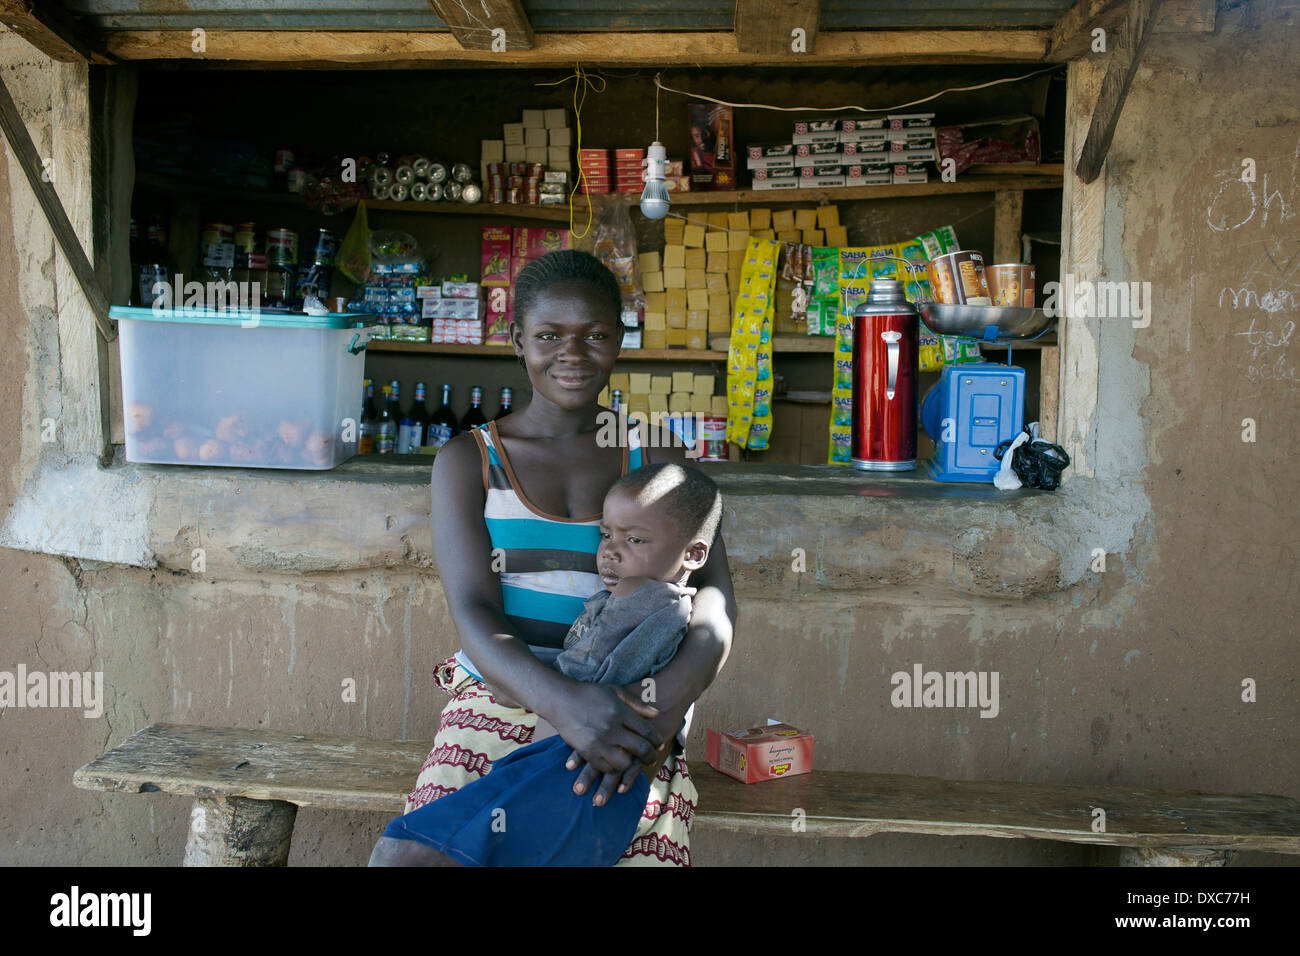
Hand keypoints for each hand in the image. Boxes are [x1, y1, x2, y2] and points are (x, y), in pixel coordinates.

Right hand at [545, 681, 664, 803]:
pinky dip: (612, 768)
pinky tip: (616, 763)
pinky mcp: (587, 751)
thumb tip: (656, 714)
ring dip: (631, 764)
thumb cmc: (589, 693)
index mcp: (620, 712)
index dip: (656, 740)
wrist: (560, 700)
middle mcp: (612, 728)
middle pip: (639, 748)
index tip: (658, 744)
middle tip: (651, 758)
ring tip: (633, 762)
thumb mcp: (615, 691)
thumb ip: (636, 703)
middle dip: (649, 756)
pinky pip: (605, 767)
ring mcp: (599, 742)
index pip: (647, 731)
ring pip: (624, 762)